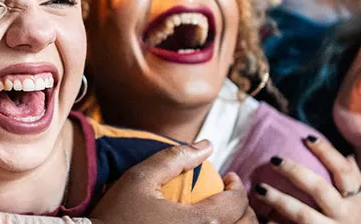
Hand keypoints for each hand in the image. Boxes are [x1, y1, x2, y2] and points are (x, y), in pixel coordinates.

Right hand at [91, 140, 255, 223]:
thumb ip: (175, 157)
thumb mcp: (140, 178)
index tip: (229, 177)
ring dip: (236, 223)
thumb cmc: (117, 215)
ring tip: (223, 214)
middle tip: (229, 196)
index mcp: (200, 222)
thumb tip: (207, 145)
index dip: (238, 186)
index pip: (237, 203)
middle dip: (243, 208)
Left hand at [253, 136, 360, 223]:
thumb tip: (347, 155)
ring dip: (280, 200)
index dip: (327, 152)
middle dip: (296, 172)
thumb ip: (355, 180)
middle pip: (319, 189)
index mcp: (356, 199)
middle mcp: (344, 213)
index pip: (343, 170)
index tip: (307, 137)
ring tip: (260, 189)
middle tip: (274, 159)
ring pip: (303, 214)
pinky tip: (264, 219)